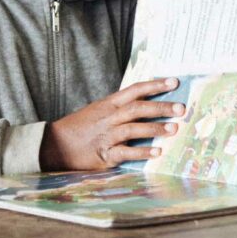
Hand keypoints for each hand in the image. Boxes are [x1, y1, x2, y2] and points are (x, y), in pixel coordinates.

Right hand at [39, 78, 185, 170]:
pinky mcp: (104, 155)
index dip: (155, 85)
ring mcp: (107, 136)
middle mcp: (109, 118)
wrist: (54, 145)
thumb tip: (146, 102)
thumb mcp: (98, 110)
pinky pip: (126, 152)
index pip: (135, 90)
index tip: (174, 82)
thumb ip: (120, 107)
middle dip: (161, 107)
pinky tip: (157, 152)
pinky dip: (142, 152)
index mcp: (109, 104)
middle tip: (181, 108)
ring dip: (155, 128)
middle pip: (138, 108)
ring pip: (134, 129)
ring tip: (174, 129)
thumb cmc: (80, 127)